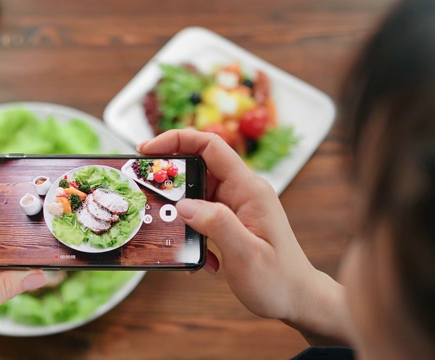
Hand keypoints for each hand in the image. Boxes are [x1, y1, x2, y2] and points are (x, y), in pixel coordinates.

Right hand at [139, 130, 349, 344]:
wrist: (298, 300)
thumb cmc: (279, 280)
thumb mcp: (246, 254)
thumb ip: (216, 224)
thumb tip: (184, 205)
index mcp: (248, 189)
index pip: (210, 147)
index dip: (177, 140)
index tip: (147, 151)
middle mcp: (242, 192)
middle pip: (198, 168)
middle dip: (169, 181)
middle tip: (146, 196)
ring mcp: (237, 206)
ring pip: (196, 195)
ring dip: (180, 215)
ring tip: (171, 236)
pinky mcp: (232, 222)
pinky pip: (202, 217)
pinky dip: (192, 234)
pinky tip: (200, 260)